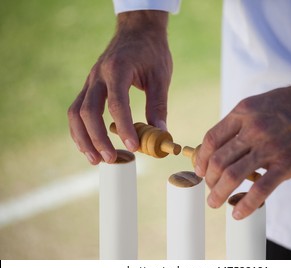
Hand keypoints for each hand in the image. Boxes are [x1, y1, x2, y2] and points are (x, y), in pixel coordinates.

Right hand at [68, 11, 171, 163]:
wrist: (137, 30)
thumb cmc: (151, 52)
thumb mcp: (160, 76)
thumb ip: (158, 105)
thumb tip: (160, 133)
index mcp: (118, 69)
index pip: (116, 103)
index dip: (124, 127)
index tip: (134, 146)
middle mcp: (98, 76)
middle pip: (88, 112)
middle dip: (97, 139)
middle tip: (111, 158)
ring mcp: (90, 81)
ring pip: (76, 113)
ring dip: (83, 139)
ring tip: (96, 160)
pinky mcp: (89, 87)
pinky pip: (77, 110)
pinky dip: (80, 130)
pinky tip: (90, 146)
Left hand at [195, 77, 290, 218]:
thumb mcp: (261, 103)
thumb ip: (243, 123)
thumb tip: (226, 146)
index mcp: (243, 112)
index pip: (212, 139)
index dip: (202, 159)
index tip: (201, 171)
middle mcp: (253, 129)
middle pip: (218, 161)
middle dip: (209, 180)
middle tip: (209, 189)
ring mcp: (269, 146)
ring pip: (233, 176)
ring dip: (218, 194)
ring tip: (214, 202)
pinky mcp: (287, 163)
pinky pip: (260, 189)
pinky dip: (246, 205)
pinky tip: (238, 213)